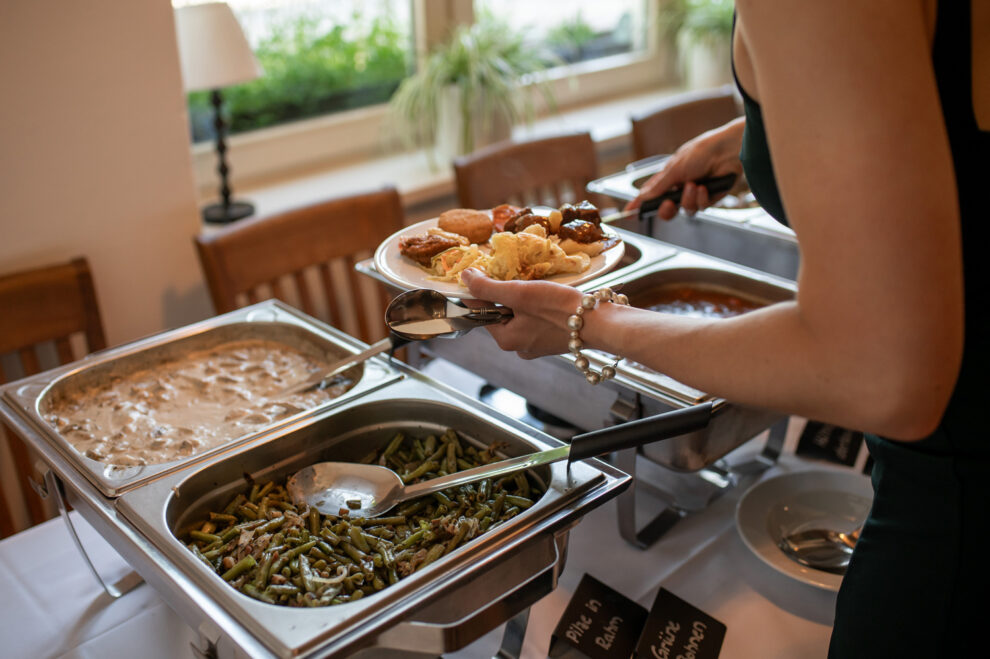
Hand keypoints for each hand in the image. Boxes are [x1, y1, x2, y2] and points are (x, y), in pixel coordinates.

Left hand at [460, 268, 581, 358]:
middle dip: (508, 294)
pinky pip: (535, 320)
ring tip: (538, 288)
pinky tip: (549, 298)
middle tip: (521, 280)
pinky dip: (538, 307)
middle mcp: (518, 347)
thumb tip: (465, 279)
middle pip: (501, 313)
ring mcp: (536, 346)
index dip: (481, 290)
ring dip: (524, 299)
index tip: (486, 271)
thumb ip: (489, 287)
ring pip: (519, 315)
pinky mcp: (551, 340)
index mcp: (506, 340)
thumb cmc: (559, 308)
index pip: (482, 311)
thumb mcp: (520, 293)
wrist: (600, 323)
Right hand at [625, 117, 745, 218]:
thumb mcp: (675, 169)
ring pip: (686, 210)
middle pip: (668, 209)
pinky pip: (702, 207)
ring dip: (688, 199)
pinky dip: (702, 198)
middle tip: (668, 204)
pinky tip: (705, 187)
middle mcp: (681, 186)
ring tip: (695, 185)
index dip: (641, 204)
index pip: (652, 194)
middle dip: (666, 209)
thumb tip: (642, 197)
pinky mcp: (711, 197)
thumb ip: (659, 186)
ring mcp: (696, 193)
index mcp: (670, 177)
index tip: (630, 212)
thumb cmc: (701, 152)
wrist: (728, 150)